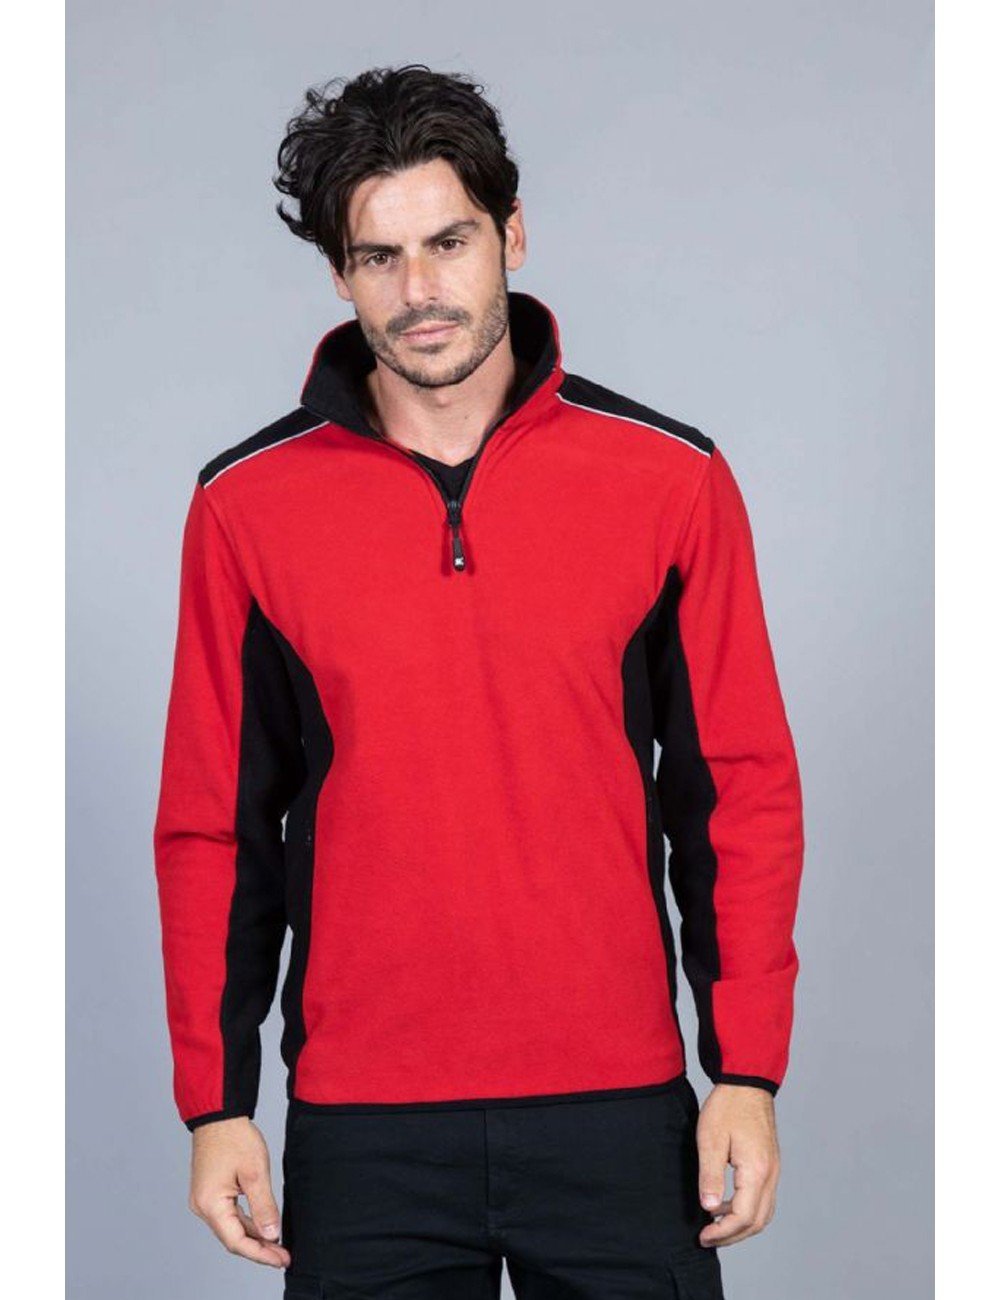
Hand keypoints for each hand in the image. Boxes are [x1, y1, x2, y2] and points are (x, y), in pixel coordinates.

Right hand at [188, 1117, 290, 1268]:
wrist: (219, 1115)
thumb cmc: (234, 1137)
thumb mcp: (255, 1172)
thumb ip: (263, 1206)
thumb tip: (271, 1234)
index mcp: (211, 1204)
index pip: (237, 1241)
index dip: (261, 1254)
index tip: (282, 1259)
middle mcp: (203, 1206)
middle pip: (233, 1238)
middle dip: (260, 1248)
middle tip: (284, 1256)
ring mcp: (205, 1199)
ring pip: (232, 1227)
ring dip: (254, 1237)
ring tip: (278, 1245)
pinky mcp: (210, 1192)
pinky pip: (229, 1214)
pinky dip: (247, 1222)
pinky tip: (263, 1226)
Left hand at [694, 1083, 779, 1247]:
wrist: (747, 1082)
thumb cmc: (727, 1107)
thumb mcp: (710, 1139)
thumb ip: (711, 1176)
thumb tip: (709, 1208)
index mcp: (756, 1171)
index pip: (743, 1217)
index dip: (723, 1233)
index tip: (703, 1236)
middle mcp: (771, 1175)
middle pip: (757, 1221)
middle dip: (732, 1236)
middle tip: (707, 1237)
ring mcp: (773, 1170)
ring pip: (764, 1213)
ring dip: (741, 1225)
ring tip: (715, 1225)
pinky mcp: (770, 1164)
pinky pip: (764, 1199)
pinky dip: (747, 1210)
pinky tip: (726, 1205)